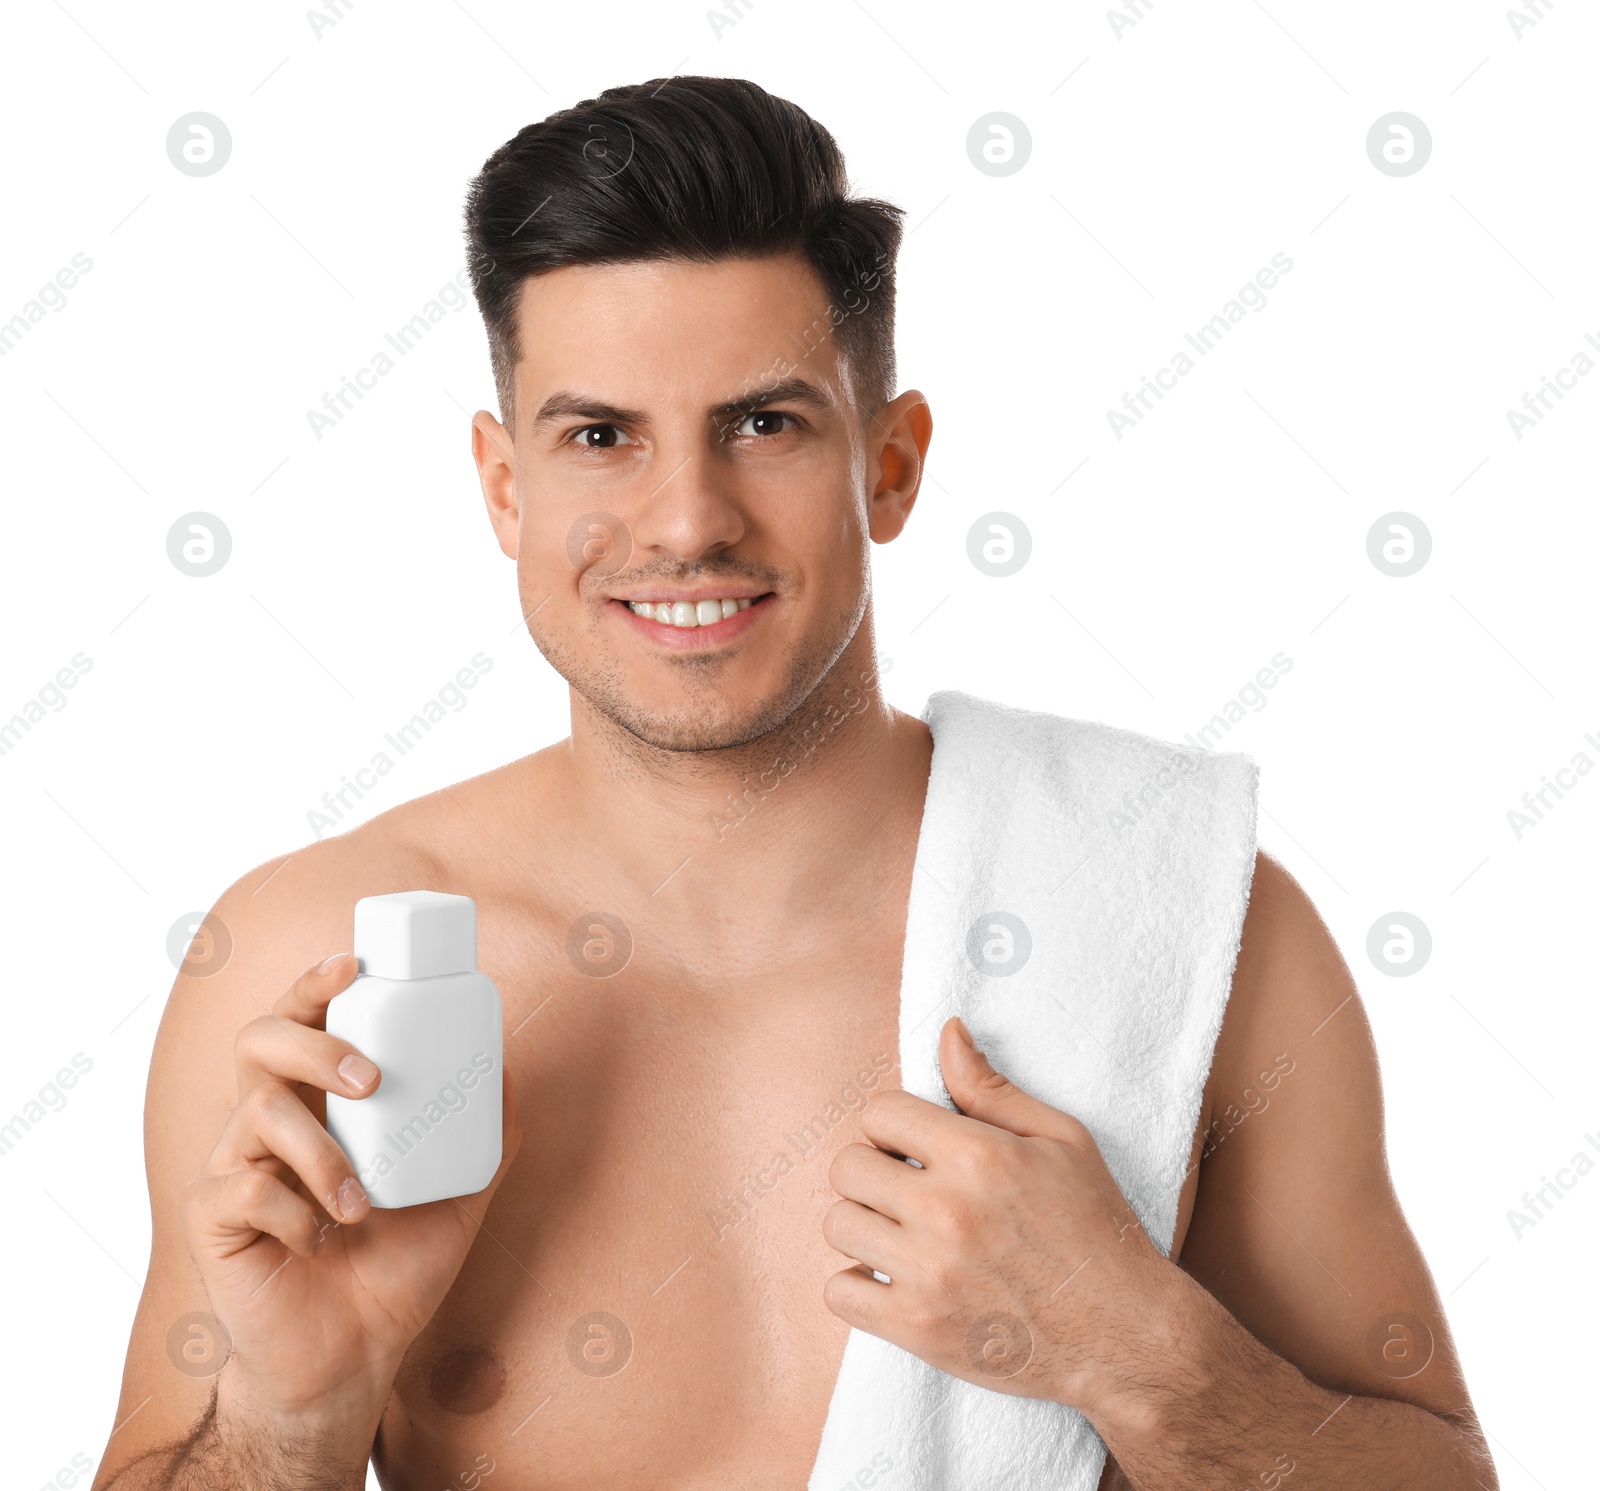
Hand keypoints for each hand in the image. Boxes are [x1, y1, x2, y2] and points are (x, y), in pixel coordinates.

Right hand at [179, 954, 522, 1436]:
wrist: (354, 1358)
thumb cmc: (398, 1266)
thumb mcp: (460, 1192)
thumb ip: (484, 1132)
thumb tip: (505, 1064)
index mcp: (321, 1102)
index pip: (305, 1018)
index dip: (316, 983)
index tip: (351, 964)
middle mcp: (270, 1120)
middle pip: (261, 1040)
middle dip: (314, 1045)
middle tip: (371, 1080)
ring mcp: (236, 1165)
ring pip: (257, 1112)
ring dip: (321, 1154)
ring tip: (362, 1205)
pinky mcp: (212, 1217)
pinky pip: (240, 1188)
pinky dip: (292, 1211)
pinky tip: (322, 1241)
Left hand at [822, 1017, 1172, 1410]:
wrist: (1126, 1335)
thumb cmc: (1096, 1229)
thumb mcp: (1061, 1140)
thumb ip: (990, 1088)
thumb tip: (946, 1033)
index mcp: (978, 1156)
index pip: (878, 1112)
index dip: (893, 1124)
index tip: (913, 1145)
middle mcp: (945, 1211)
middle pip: (847, 1167)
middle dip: (873, 1169)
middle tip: (905, 1187)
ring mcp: (928, 1274)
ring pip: (837, 1225)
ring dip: (863, 1224)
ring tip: (899, 1232)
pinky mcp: (918, 1330)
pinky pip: (839, 1293)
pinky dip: (856, 1286)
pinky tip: (890, 1278)